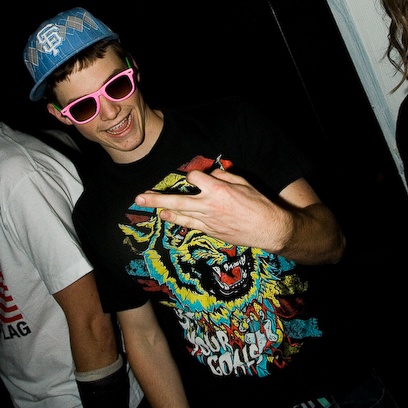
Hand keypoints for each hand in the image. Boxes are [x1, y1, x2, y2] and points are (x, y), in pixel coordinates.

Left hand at [134, 168, 291, 253]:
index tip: (197, 176)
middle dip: (156, 198)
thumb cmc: (258, 204)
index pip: (195, 177)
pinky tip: (167, 216)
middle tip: (138, 198)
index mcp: (218, 190)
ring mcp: (208, 221)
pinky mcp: (210, 232)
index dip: (194, 175)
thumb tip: (210, 175)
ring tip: (146, 206)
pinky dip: (177, 220)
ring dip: (162, 210)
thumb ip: (223, 177)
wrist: (269, 229)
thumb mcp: (243, 183)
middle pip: (177, 199)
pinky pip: (189, 224)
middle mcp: (209, 206)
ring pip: (179, 214)